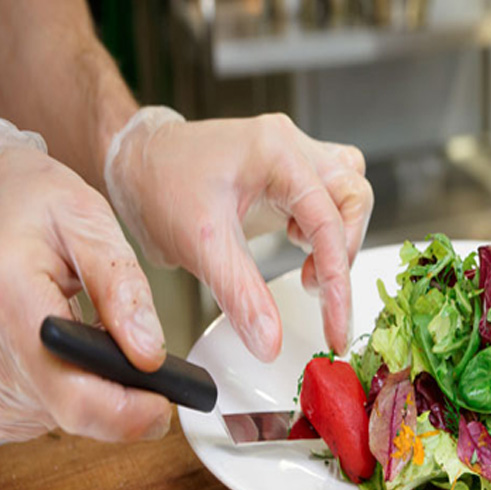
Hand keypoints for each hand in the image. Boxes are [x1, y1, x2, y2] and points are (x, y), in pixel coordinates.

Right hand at [0, 119, 170, 440]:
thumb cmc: (23, 200)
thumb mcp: (87, 219)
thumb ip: (123, 287)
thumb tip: (150, 353)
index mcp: (9, 298)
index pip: (75, 395)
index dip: (131, 414)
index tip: (166, 400)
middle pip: (72, 411)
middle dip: (123, 394)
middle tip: (141, 353)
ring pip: (57, 417)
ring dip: (94, 389)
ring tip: (93, 334)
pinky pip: (36, 412)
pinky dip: (63, 389)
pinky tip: (64, 350)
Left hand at [104, 108, 373, 360]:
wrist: (136, 164)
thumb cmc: (160, 185)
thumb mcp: (200, 244)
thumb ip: (241, 294)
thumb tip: (270, 342)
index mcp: (276, 151)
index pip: (327, 219)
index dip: (337, 279)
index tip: (335, 327)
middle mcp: (293, 147)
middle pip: (354, 197)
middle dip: (343, 252)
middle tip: (316, 291)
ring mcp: (293, 159)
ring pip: (349, 195)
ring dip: (338, 239)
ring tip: (309, 270)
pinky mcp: (289, 177)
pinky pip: (329, 201)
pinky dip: (325, 233)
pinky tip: (301, 250)